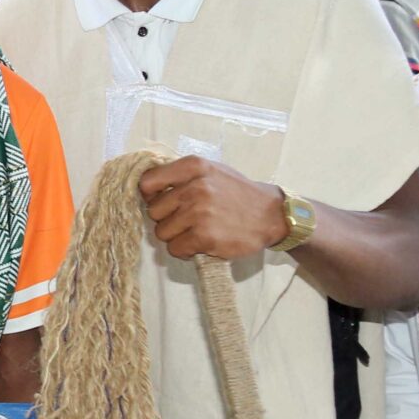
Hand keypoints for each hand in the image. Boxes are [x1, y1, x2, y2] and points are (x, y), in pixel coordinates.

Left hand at [139, 156, 286, 261]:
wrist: (271, 215)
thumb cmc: (238, 193)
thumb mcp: (212, 171)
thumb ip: (182, 175)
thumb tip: (146, 187)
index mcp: (194, 167)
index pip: (148, 182)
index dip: (150, 196)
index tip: (161, 202)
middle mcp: (195, 187)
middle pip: (153, 211)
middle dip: (166, 219)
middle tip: (186, 220)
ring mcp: (199, 212)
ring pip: (162, 232)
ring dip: (176, 237)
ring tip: (196, 232)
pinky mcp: (205, 236)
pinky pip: (175, 249)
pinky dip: (185, 251)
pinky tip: (200, 244)